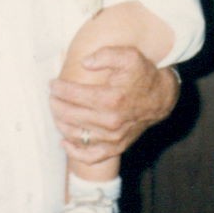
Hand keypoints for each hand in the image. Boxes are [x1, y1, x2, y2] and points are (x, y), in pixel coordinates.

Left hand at [50, 45, 178, 164]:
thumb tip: (84, 63)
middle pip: (71, 115)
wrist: (161, 97)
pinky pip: (91, 156)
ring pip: (76, 134)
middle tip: (52, 96)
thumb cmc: (142, 74)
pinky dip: (75, 152)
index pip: (74, 95)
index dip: (59, 88)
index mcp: (111, 99)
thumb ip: (105, 55)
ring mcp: (113, 138)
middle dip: (56, 104)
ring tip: (56, 112)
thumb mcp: (128, 56)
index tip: (52, 84)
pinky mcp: (116, 147)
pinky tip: (64, 142)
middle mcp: (110, 121)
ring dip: (60, 123)